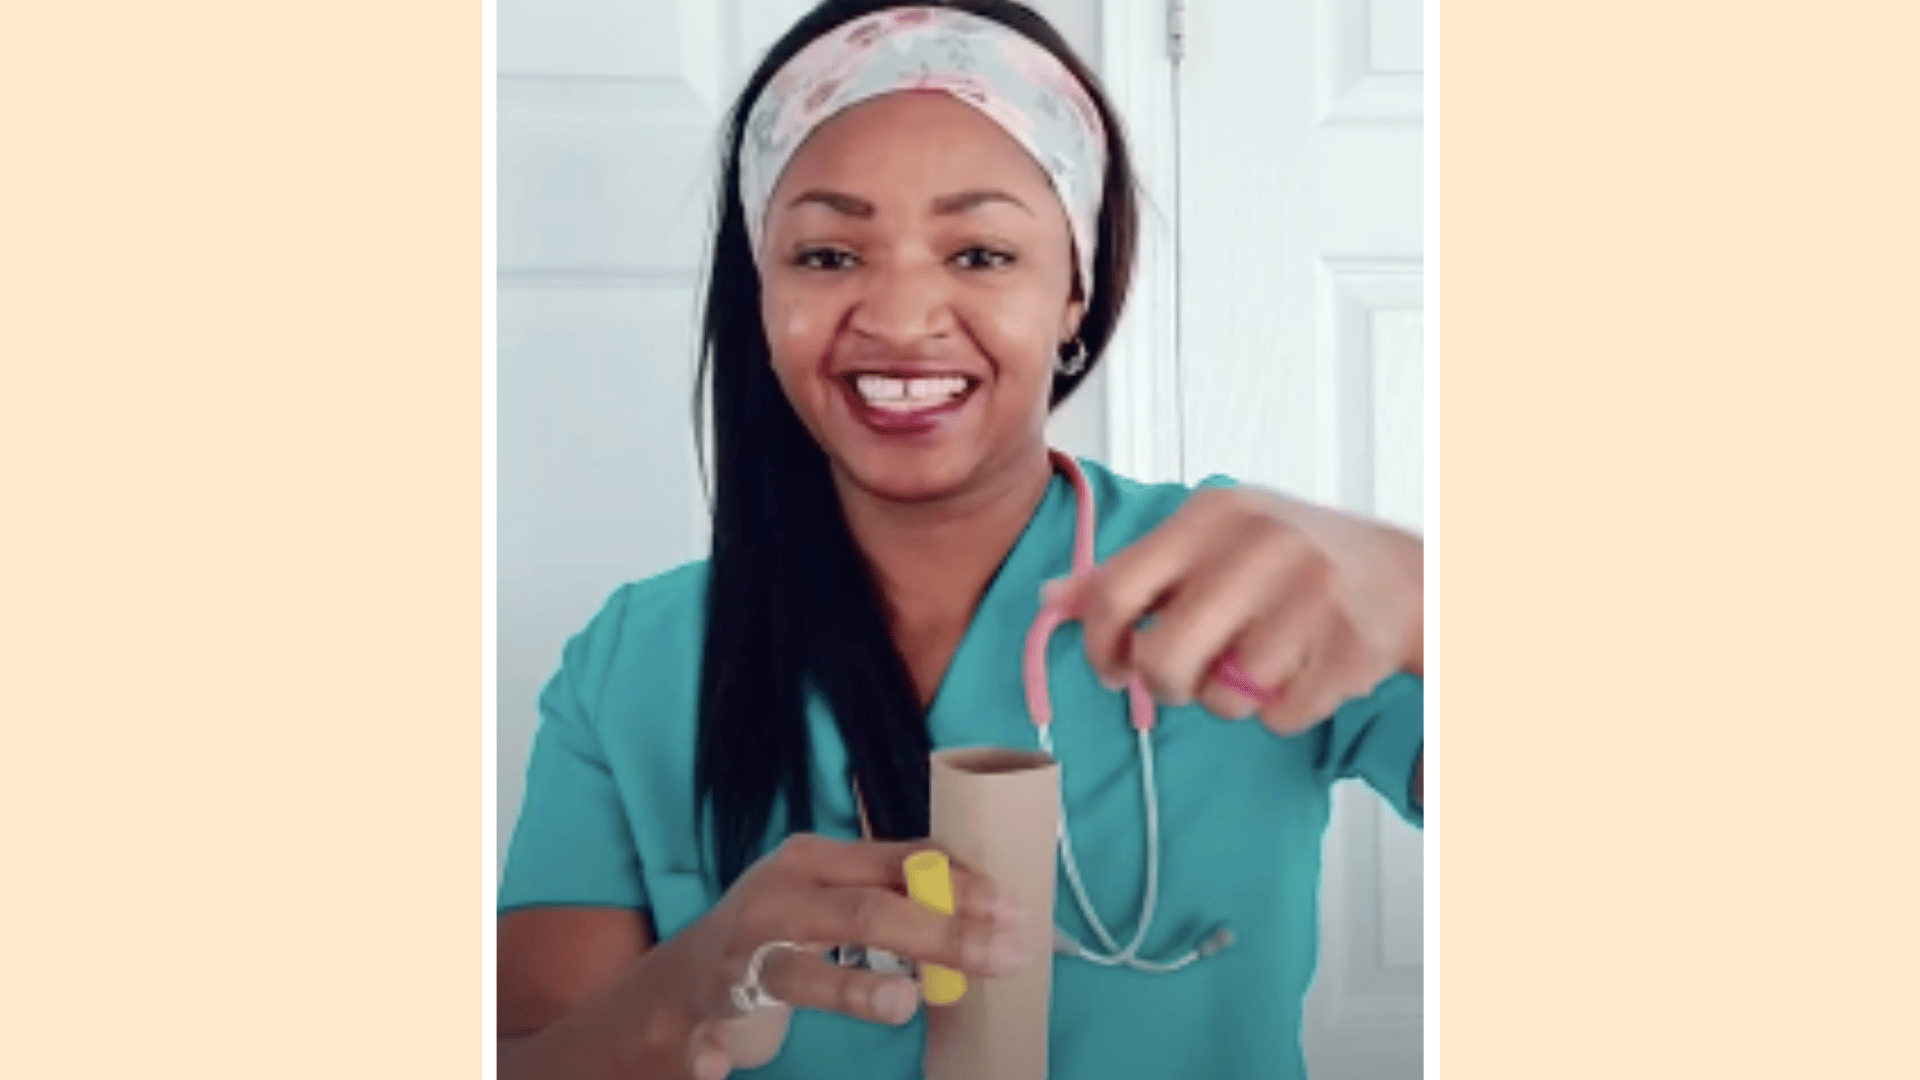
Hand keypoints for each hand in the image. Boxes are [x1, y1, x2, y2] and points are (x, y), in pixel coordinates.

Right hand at [666, 834, 1027, 1079]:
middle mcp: (777, 899)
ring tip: (903, 1006)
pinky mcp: (712, 1007)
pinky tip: (720, 1065)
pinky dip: (714, 1052)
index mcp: (814, 862)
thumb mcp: (834, 899)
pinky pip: (713, 1033)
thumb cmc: (780, 934)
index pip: (897, 863)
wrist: (684, 981)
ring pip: (800, 974)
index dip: (959, 885)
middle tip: (1002, 958)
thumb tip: (986, 909)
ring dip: (852, 992)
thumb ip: (896, 897)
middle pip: (867, 913)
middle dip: (942, 935)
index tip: (1013, 911)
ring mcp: (740, 954)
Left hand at [1045, 486, 1420, 735]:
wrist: (1406, 576)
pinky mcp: (1349, 649)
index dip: (1101, 645)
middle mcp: (1257, 547)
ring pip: (1222, 698)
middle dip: (1165, 686)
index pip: (1116, 592)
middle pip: (1163, 661)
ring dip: (1231, 698)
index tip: (1112, 666)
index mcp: (1211, 515)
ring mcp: (1308, 597)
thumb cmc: (1290, 561)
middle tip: (1183, 679)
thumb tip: (1054, 599)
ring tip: (1259, 661)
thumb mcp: (1210, 541)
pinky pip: (1279, 717)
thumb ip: (1133, 571)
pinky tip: (1302, 671)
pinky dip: (1283, 711)